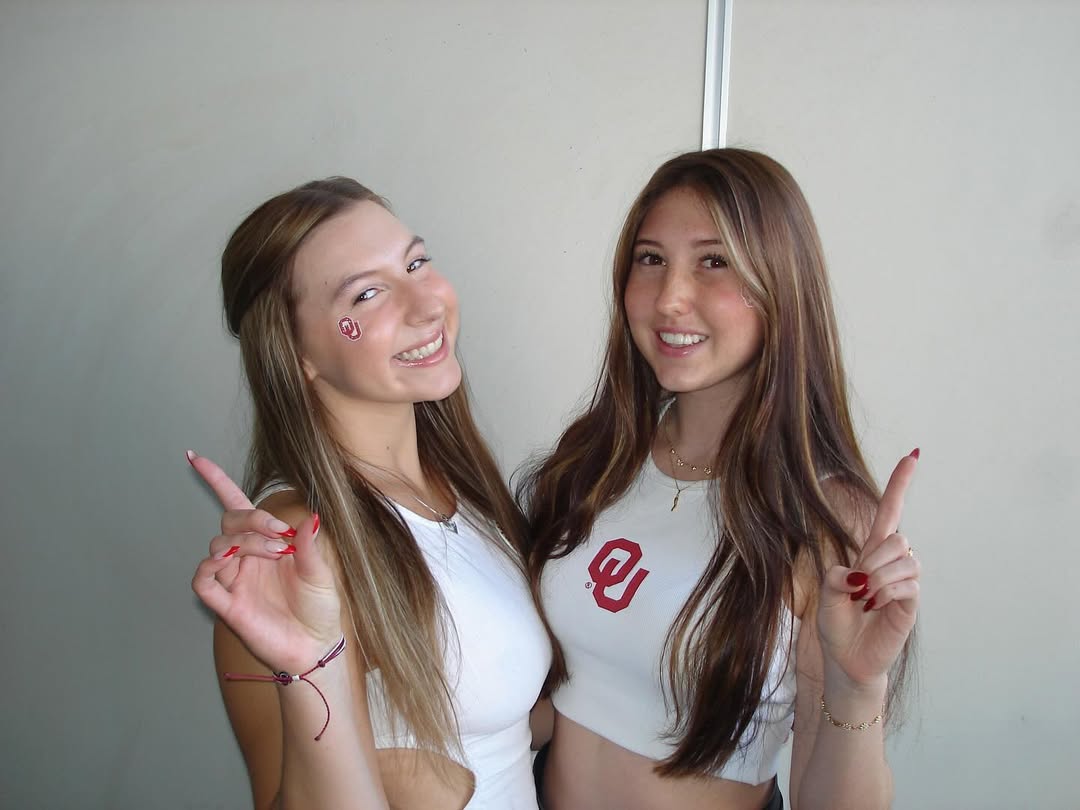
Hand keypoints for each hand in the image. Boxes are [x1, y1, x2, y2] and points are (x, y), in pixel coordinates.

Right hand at [188, 451, 341, 672]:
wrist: (317, 645)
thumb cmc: (319, 607)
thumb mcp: (320, 570)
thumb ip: (309, 544)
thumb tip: (311, 516)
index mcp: (266, 542)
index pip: (236, 506)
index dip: (215, 481)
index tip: (195, 458)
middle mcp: (246, 558)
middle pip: (229, 523)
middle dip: (252, 520)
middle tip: (280, 533)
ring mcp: (235, 580)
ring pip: (218, 546)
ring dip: (244, 542)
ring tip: (275, 552)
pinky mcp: (227, 604)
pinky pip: (203, 580)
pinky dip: (209, 566)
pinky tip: (230, 562)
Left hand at [816, 451, 920, 688]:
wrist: (845, 659)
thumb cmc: (836, 624)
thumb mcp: (825, 594)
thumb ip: (836, 577)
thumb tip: (860, 574)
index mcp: (869, 552)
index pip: (890, 510)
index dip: (901, 483)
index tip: (913, 455)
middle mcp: (890, 563)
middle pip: (897, 536)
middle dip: (874, 556)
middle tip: (858, 585)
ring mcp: (903, 582)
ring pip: (905, 557)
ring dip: (880, 575)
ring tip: (867, 598)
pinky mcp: (911, 603)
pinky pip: (909, 583)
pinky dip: (888, 592)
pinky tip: (876, 606)